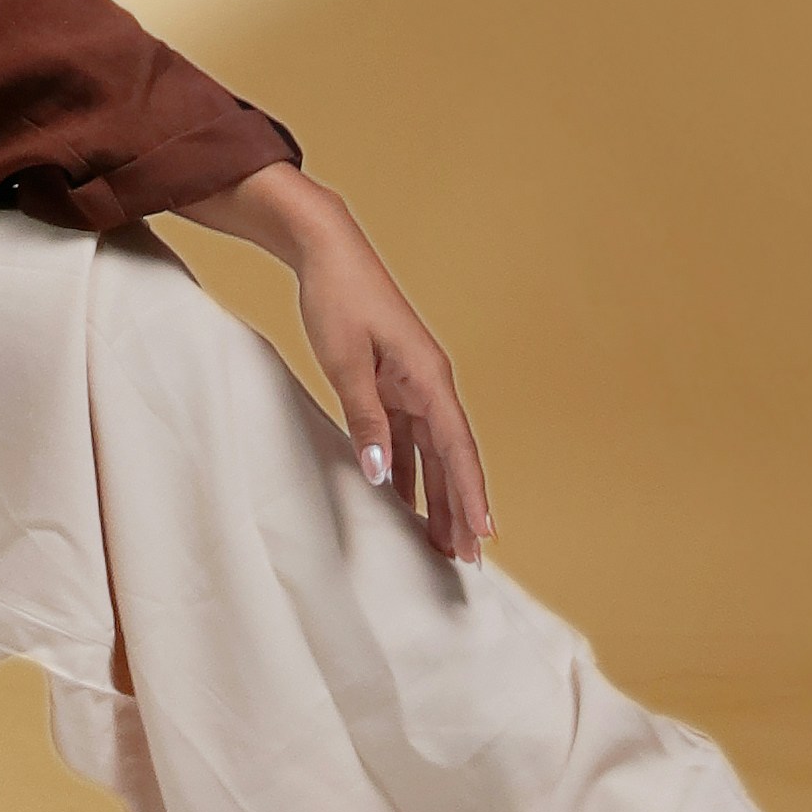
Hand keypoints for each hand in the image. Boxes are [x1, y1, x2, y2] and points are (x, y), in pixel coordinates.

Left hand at [176, 161, 494, 569]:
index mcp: (429, 378)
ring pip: (431, 453)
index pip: (459, 449)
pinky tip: (400, 502)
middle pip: (452, 458)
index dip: (473, 494)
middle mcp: (430, 385)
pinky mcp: (390, 385)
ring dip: (436, 496)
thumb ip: (365, 420)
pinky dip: (406, 472)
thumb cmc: (338, 299)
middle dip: (461, 508)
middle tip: (465, 560)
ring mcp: (411, 385)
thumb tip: (378, 476)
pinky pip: (406, 439)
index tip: (486, 536)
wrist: (325, 250)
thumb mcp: (346, 362)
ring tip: (440, 543)